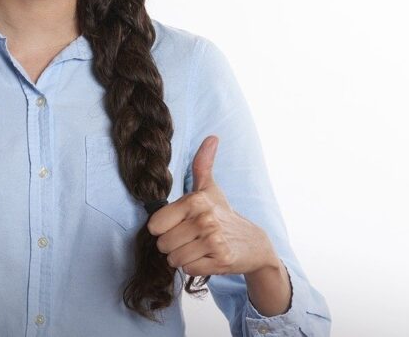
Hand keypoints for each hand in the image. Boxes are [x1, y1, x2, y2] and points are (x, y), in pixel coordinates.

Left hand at [148, 135, 278, 276]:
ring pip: (175, 259)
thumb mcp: (210, 189)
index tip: (176, 225)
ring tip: (197, 248)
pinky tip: (206, 258)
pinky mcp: (220, 261)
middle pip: (163, 244)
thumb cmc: (223, 214)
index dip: (162, 228)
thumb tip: (212, 137)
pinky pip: (189, 269)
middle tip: (189, 239)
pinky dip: (194, 267)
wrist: (253, 243)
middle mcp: (204, 219)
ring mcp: (214, 241)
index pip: (155, 225)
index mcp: (195, 201)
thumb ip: (203, 164)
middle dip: (172, 245)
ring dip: (182, 257)